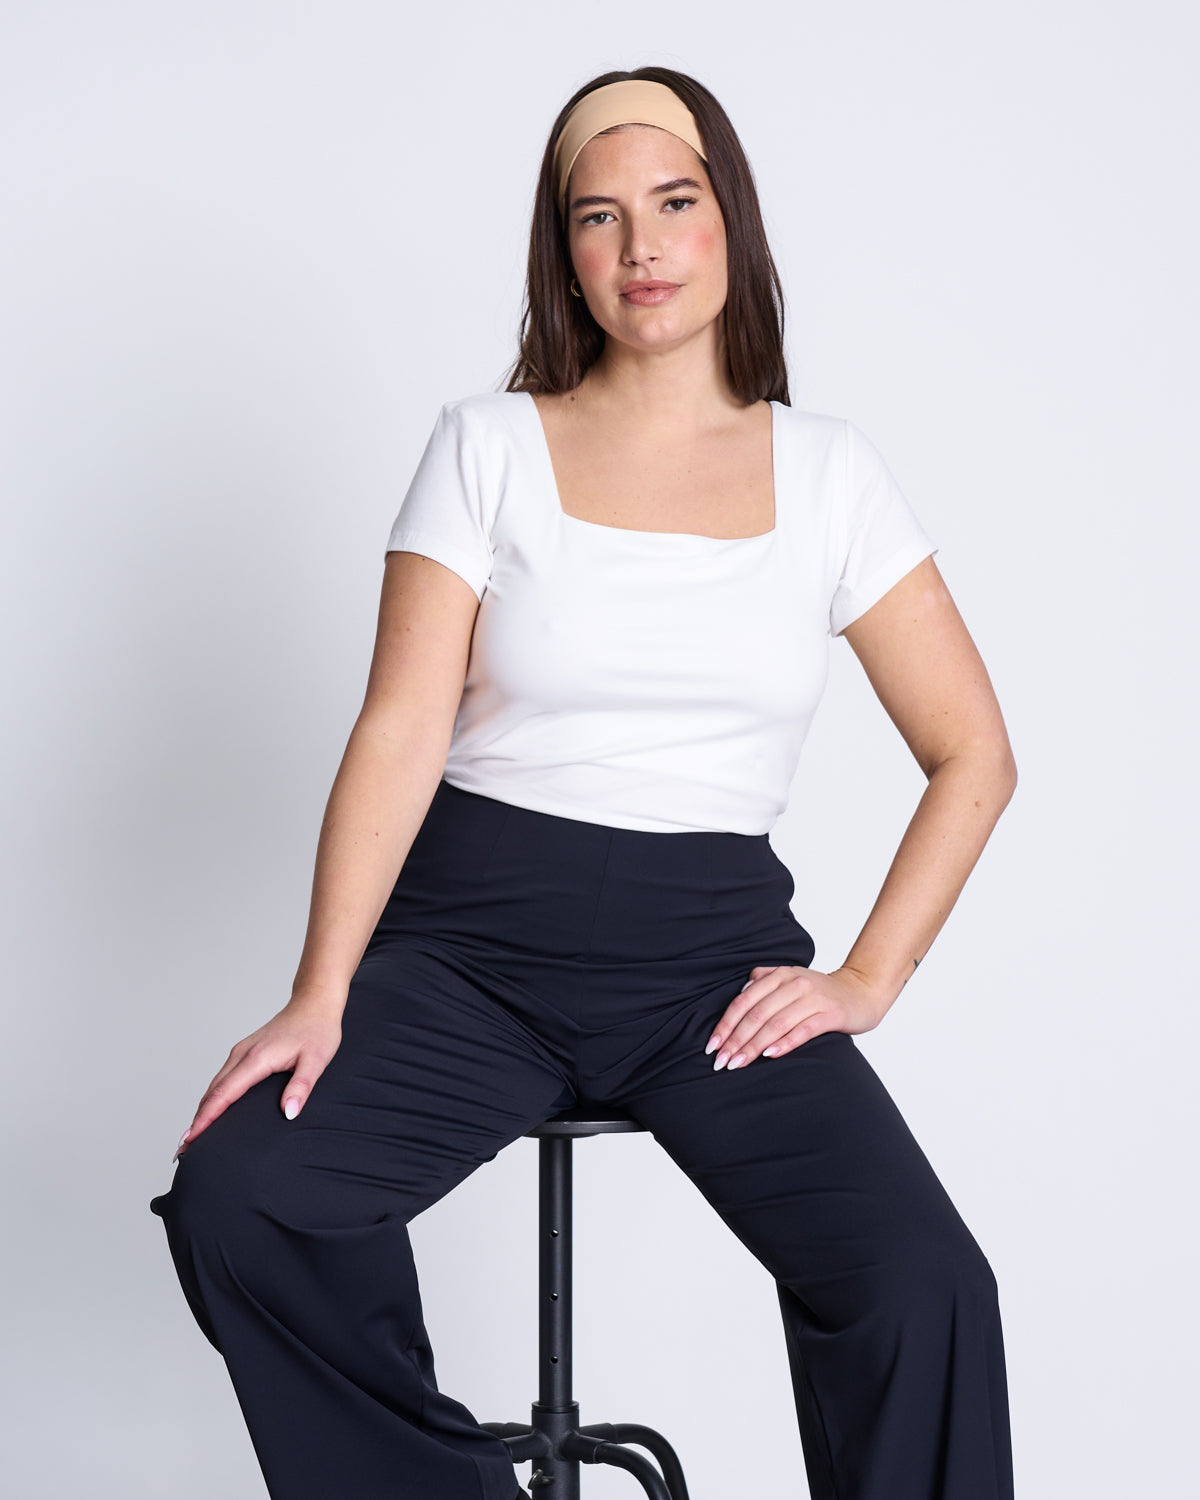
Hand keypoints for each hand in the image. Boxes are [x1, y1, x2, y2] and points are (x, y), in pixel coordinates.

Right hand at [173, 995, 343, 1158]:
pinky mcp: (244, 1052)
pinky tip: (211, 1110)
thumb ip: (301, 1086)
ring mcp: (241, 1052)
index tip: (191, 1139)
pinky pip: (222, 1078)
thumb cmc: (317, 1030)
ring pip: (215, 1085)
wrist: (314, 1003)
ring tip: (193, 1137)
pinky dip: (212, 1097)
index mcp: (257, 1058)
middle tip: (184, 1150)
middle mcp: (242, 1054)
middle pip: (212, 1092)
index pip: (224, 1094)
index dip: (206, 1118)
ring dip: (203, 1110)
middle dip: (197, 1121)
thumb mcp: (317, 1060)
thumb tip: (288, 1113)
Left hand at [705, 965, 889, 1070]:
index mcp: (780, 975)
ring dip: (754, 1046)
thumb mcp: (791, 979)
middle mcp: (794, 983)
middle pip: (757, 1014)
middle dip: (735, 1040)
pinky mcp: (831, 1014)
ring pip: (776, 1023)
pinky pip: (803, 1029)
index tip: (712, 1046)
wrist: (861, 991)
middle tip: (721, 1062)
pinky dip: (784, 1043)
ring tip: (738, 1064)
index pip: (744, 1001)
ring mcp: (814, 998)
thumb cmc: (820, 992)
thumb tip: (741, 992)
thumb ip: (765, 980)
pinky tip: (770, 1055)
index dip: (726, 1024)